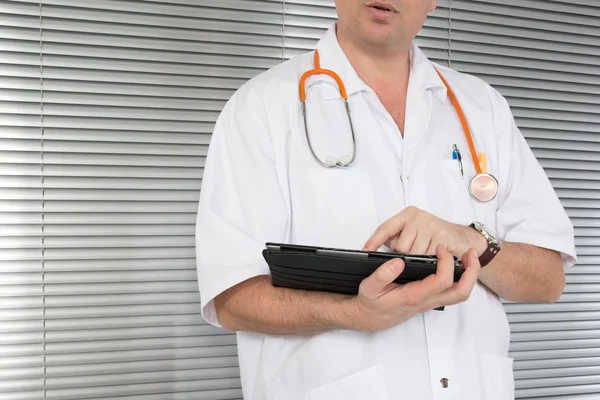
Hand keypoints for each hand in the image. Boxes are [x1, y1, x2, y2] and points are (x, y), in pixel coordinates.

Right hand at [346, 245, 480, 331]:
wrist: (370, 318)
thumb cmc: (371, 303)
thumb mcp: (369, 287)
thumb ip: (382, 274)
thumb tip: (399, 262)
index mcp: (414, 296)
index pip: (442, 281)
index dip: (446, 262)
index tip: (439, 248)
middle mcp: (427, 301)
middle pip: (461, 291)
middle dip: (471, 271)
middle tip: (470, 253)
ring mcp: (431, 302)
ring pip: (460, 293)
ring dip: (470, 275)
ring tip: (468, 257)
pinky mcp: (430, 299)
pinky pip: (454, 292)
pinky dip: (461, 278)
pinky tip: (456, 265)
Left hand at [364, 206, 486, 257]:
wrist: (463, 238)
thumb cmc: (434, 236)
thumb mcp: (413, 231)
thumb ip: (397, 236)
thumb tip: (377, 249)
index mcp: (408, 214)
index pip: (385, 228)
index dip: (373, 241)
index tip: (364, 251)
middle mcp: (418, 217)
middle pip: (399, 246)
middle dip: (404, 255)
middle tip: (414, 252)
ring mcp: (431, 226)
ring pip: (412, 254)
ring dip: (417, 259)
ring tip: (425, 254)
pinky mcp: (442, 237)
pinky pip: (427, 257)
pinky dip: (429, 262)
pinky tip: (433, 257)